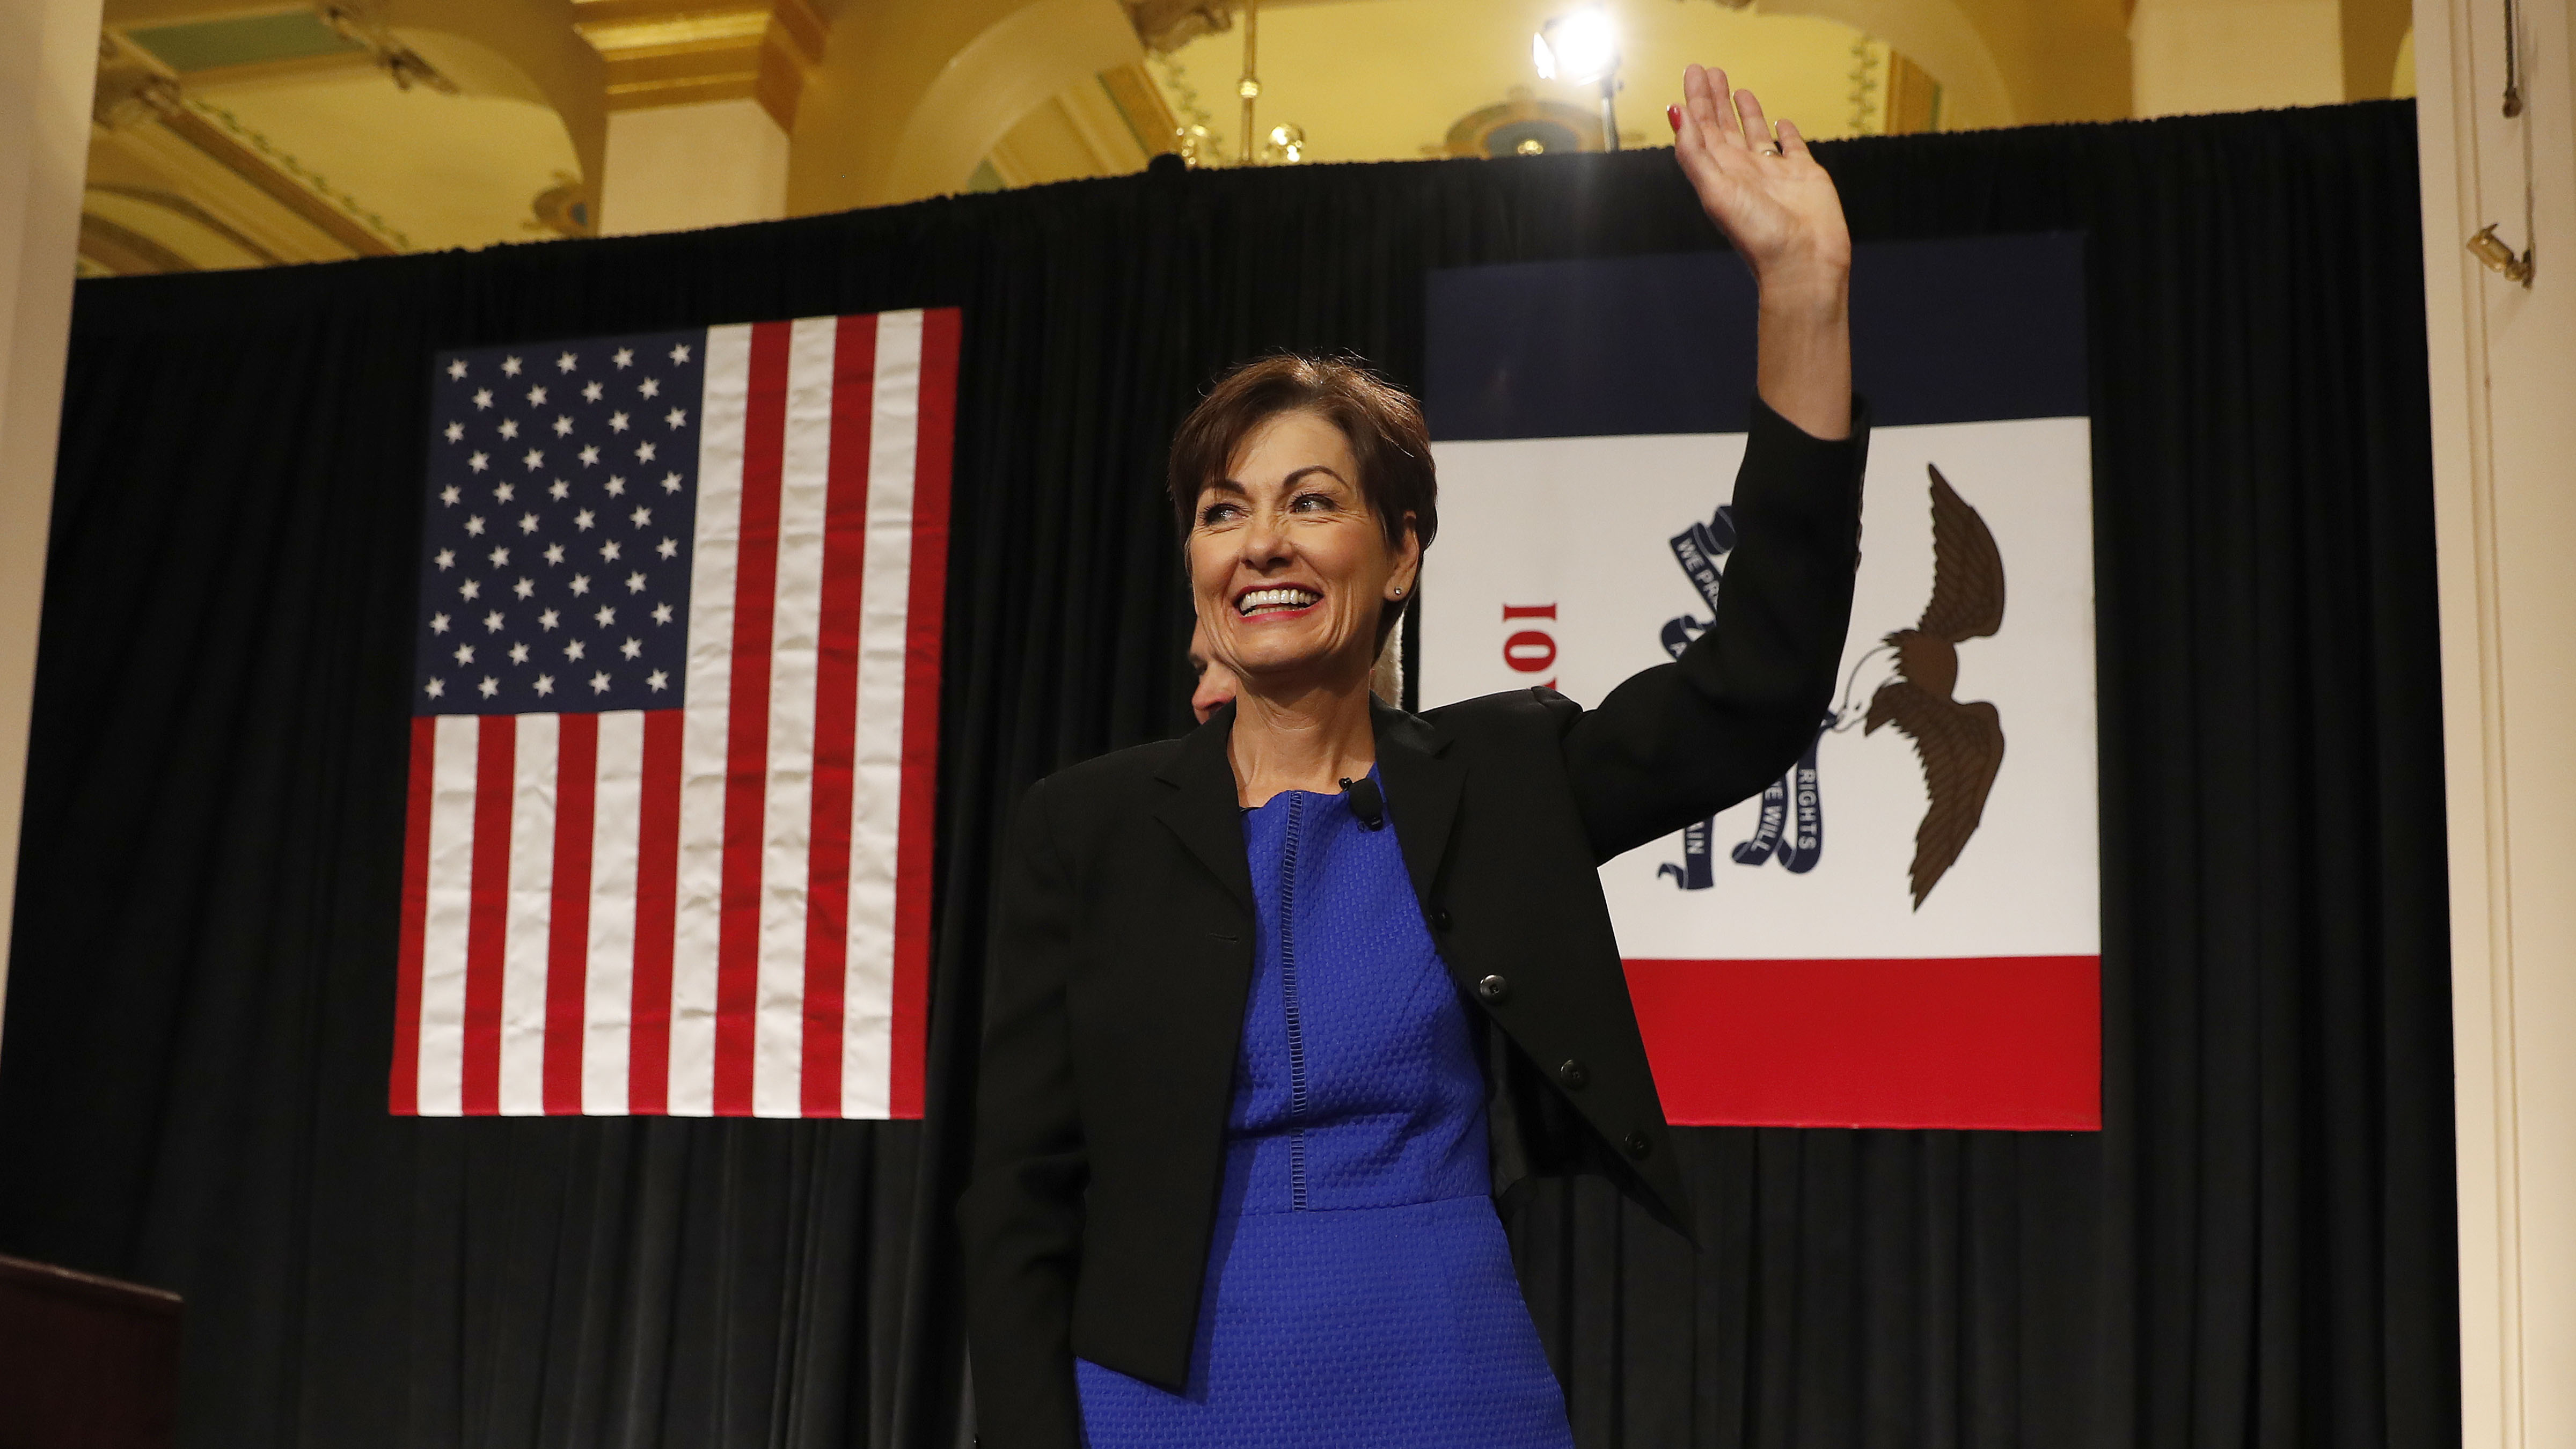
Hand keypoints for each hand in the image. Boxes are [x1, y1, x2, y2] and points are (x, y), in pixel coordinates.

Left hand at [1669, 64, 1850, 302]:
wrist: (1803, 264)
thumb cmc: (1759, 236)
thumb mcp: (1716, 191)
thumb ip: (1694, 153)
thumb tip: (1675, 113)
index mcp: (1720, 174)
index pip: (1702, 129)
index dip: (1696, 101)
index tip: (1692, 72)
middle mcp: (1743, 171)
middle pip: (1724, 127)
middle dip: (1714, 99)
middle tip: (1707, 70)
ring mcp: (1774, 173)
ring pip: (1755, 134)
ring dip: (1745, 112)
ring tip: (1737, 89)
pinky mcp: (1805, 176)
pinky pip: (1792, 148)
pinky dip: (1784, 133)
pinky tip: (1779, 122)